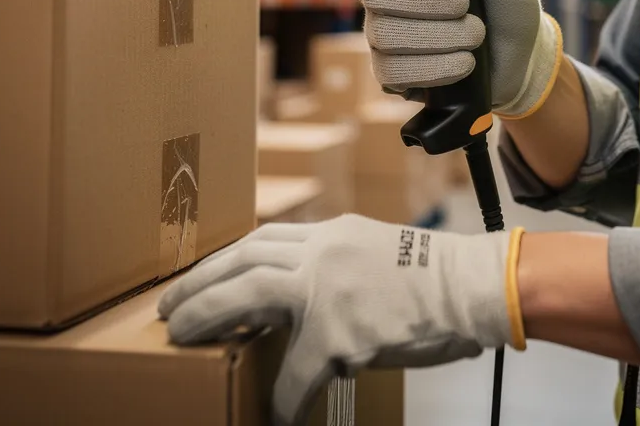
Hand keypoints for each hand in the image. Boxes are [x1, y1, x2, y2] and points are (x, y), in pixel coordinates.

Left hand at [158, 215, 525, 425]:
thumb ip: (332, 262)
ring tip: (181, 336)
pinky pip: (296, 371)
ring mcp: (328, 288)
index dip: (223, 259)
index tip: (199, 275)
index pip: (262, 239)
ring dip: (208, 315)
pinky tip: (277, 415)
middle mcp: (322, 250)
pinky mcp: (340, 330)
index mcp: (330, 233)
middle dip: (199, 283)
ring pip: (249, 293)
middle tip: (169, 307)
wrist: (470, 285)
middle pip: (243, 258)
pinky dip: (282, 396)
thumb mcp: (372, 251)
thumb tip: (298, 293)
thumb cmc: (429, 275)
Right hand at [347, 0, 562, 117]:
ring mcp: (386, 35)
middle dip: (424, 0)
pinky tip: (463, 63)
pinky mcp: (392, 74)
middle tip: (464, 4)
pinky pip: (392, 72)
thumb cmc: (507, 6)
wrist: (522, 61)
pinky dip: (435, 68)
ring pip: (385, 34)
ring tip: (475, 36)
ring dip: (439, 37)